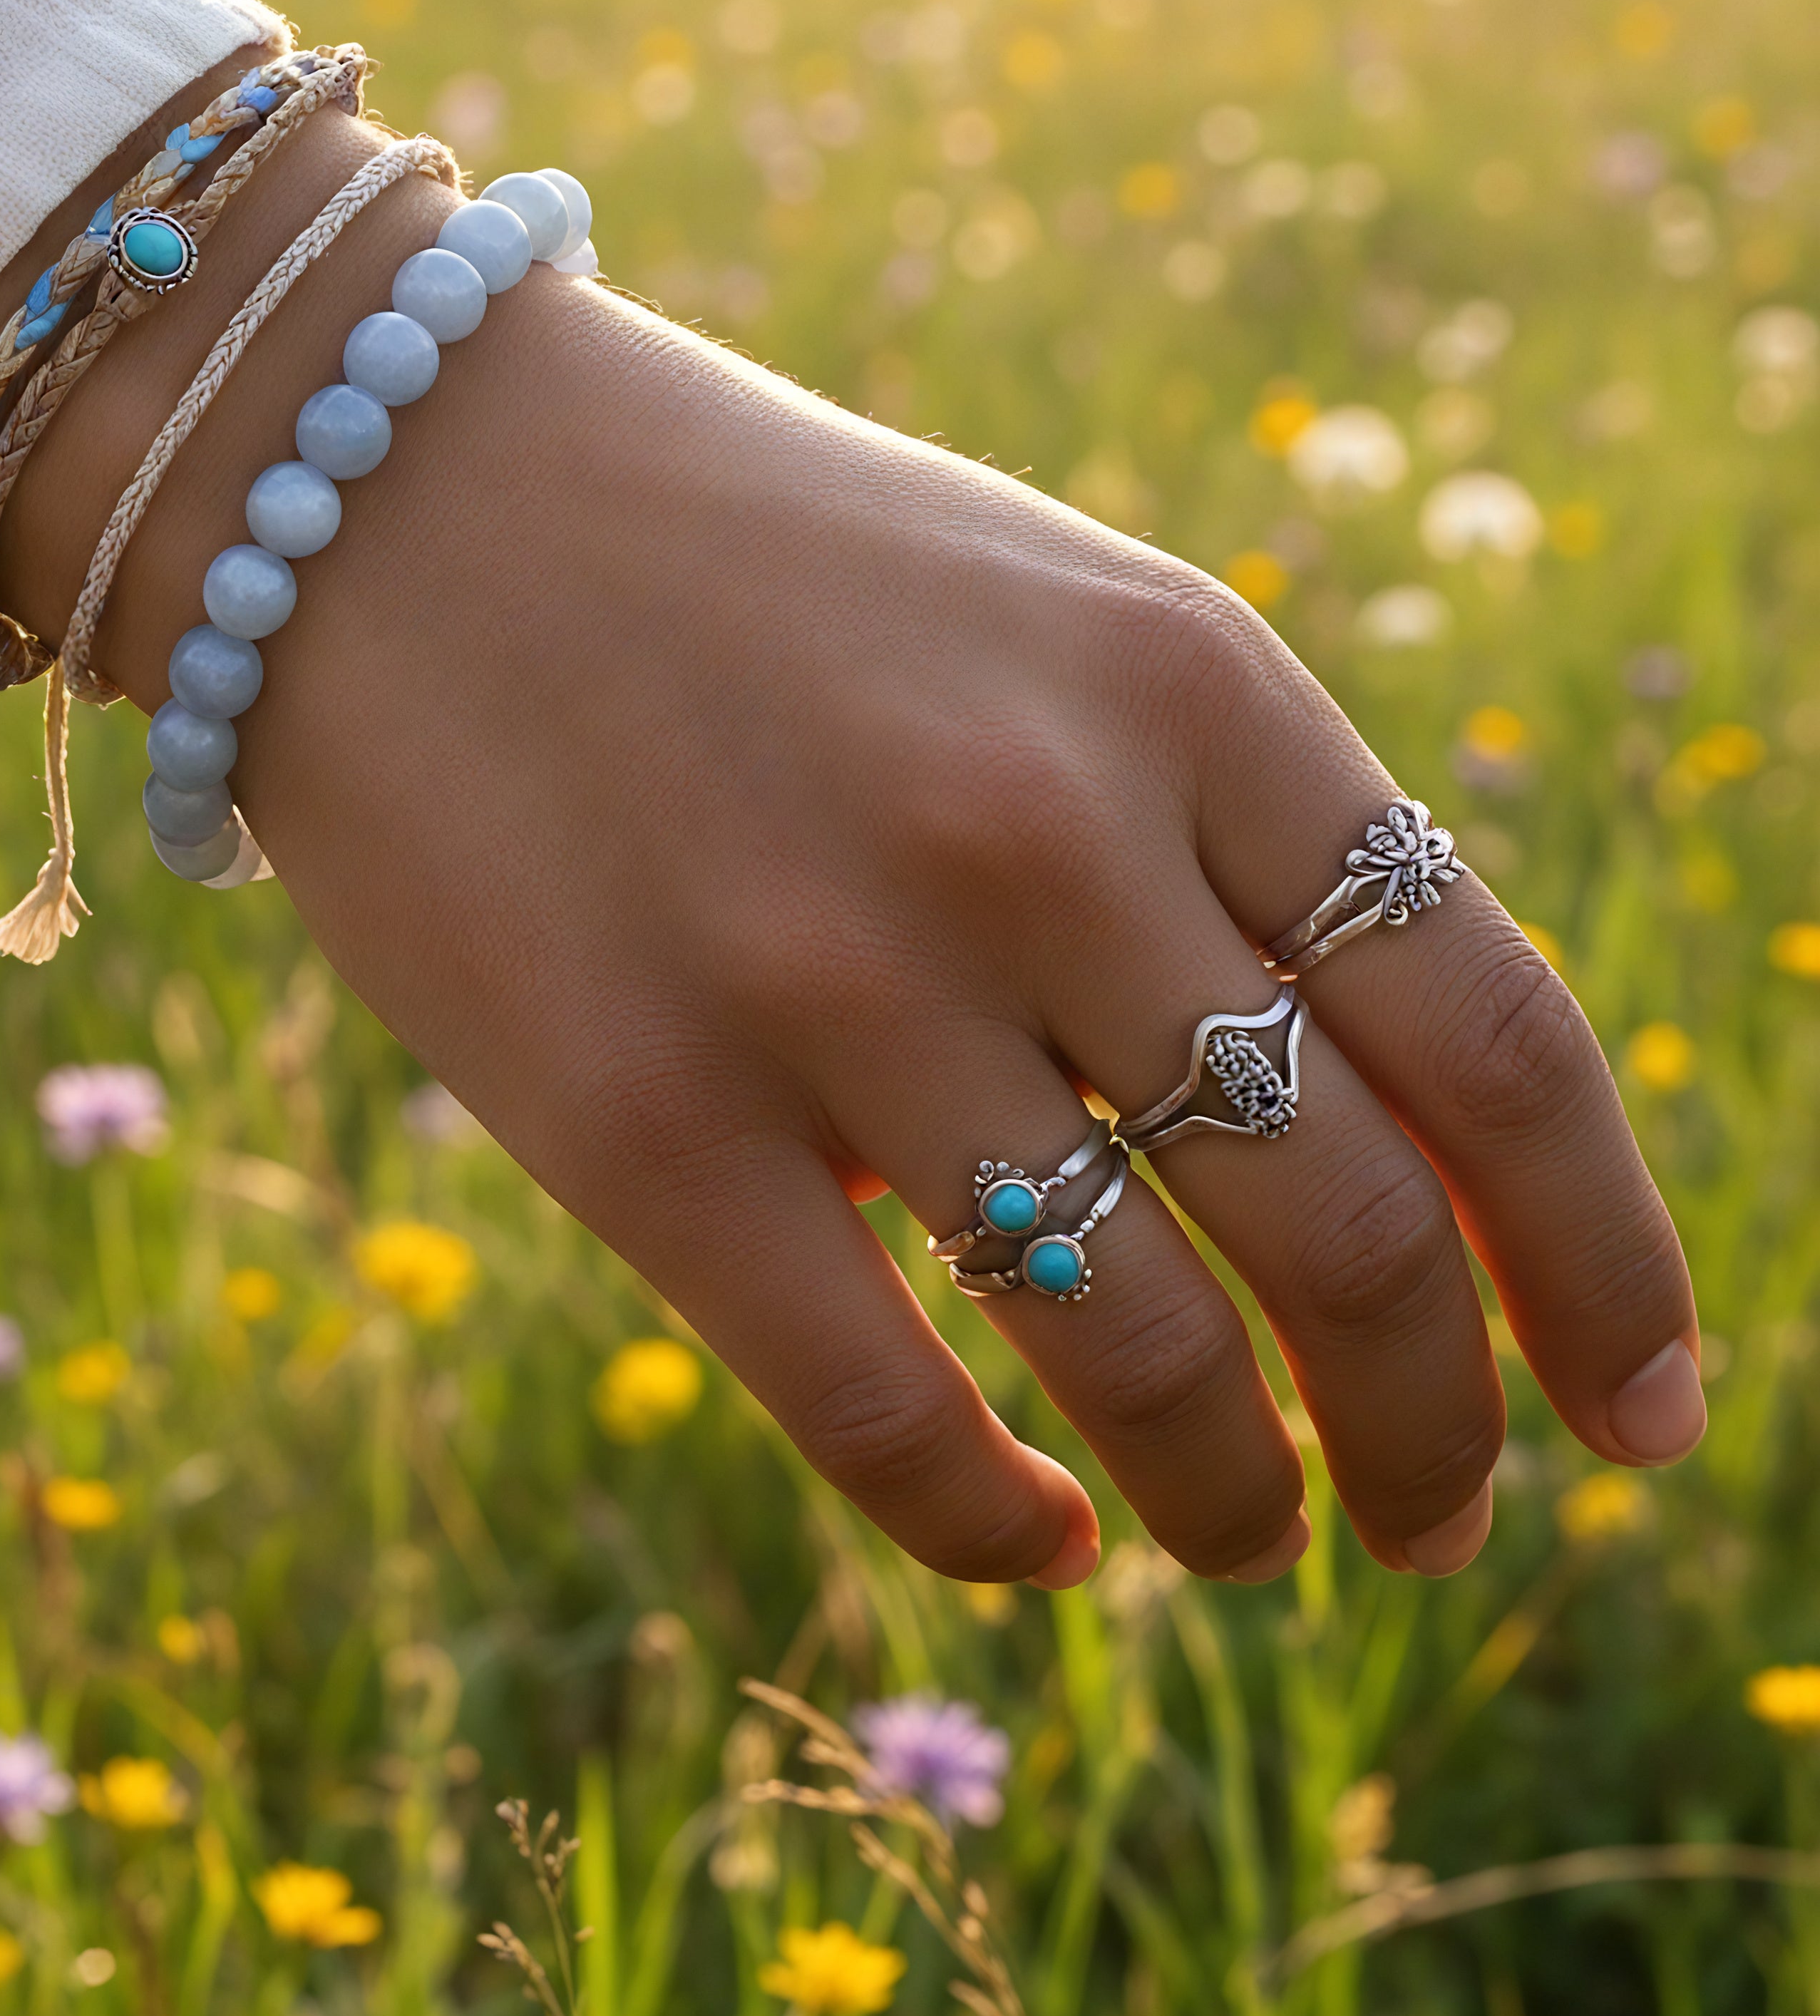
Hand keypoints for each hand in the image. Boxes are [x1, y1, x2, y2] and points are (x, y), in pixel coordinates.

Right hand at [0, 88, 1703, 1585]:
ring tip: (1237, 1540)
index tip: (1641, 1412)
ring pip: (1148, 1353)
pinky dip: (1003, 1528)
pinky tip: (1040, 1544)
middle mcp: (1039, 828)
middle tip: (1433, 1524)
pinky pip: (892, 1409)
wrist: (375, 471)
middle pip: (1359, 1234)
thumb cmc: (732, 561)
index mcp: (1182, 680)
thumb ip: (1211, 842)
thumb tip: (1384, 1155)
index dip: (1609, 1267)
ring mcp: (832, 977)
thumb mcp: (1031, 622)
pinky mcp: (636, 1112)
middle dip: (1439, 1434)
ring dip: (1236, 1502)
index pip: (1497, 1038)